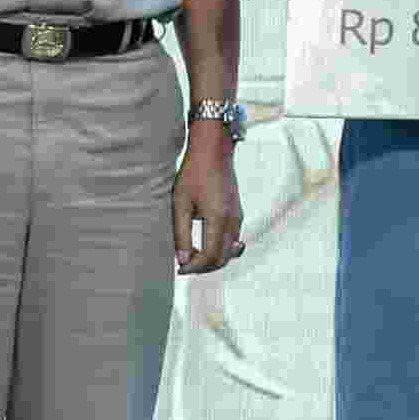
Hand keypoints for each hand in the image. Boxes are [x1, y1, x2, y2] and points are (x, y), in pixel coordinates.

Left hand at [173, 126, 241, 274]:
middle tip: (184, 266)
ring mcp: (238, 217)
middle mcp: (233, 221)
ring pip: (230, 252)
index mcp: (219, 219)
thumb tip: (183, 260)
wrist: (213, 150)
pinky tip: (204, 245)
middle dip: (204, 267)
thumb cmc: (194, 173)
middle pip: (223, 258)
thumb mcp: (181, 204)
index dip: (195, 268)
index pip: (211, 257)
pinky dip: (220, 249)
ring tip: (192, 256)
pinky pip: (232, 240)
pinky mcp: (238, 213)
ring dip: (212, 259)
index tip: (180, 269)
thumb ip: (182, 234)